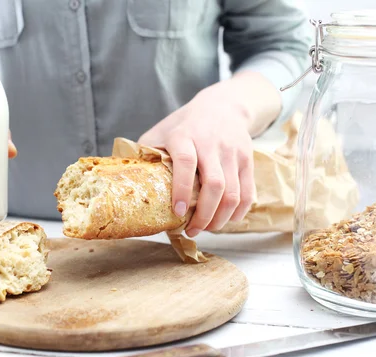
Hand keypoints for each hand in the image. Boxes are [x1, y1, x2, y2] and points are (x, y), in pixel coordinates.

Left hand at [138, 83, 255, 236]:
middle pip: (214, 185)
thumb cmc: (184, 125)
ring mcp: (233, 152)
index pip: (186, 163)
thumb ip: (145, 154)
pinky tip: (225, 221)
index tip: (176, 213)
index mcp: (185, 136)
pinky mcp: (247, 160)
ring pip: (233, 193)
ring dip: (220, 218)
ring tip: (207, 228)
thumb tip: (127, 184)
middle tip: (192, 231)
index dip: (181, 190)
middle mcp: (211, 143)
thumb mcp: (160, 132)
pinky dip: (238, 213)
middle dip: (204, 214)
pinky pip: (248, 193)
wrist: (224, 106)